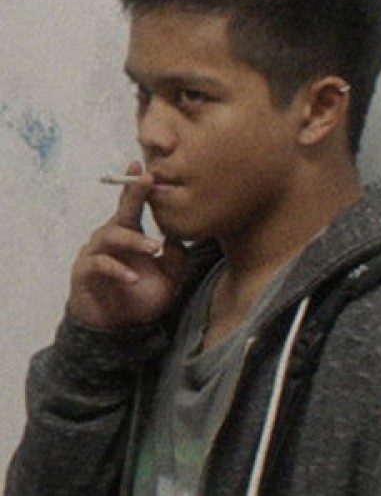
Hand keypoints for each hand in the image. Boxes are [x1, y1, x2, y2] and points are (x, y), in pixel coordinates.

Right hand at [68, 162, 186, 328]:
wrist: (118, 331)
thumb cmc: (141, 298)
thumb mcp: (169, 278)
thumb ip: (176, 256)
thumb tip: (179, 234)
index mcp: (128, 234)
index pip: (131, 205)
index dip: (136, 186)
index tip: (143, 167)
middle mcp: (108, 239)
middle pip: (121, 213)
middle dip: (134, 195)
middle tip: (149, 182)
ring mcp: (94, 254)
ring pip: (111, 236)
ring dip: (134, 240)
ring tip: (153, 248)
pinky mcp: (83, 274)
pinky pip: (99, 264)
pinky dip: (117, 270)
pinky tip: (133, 278)